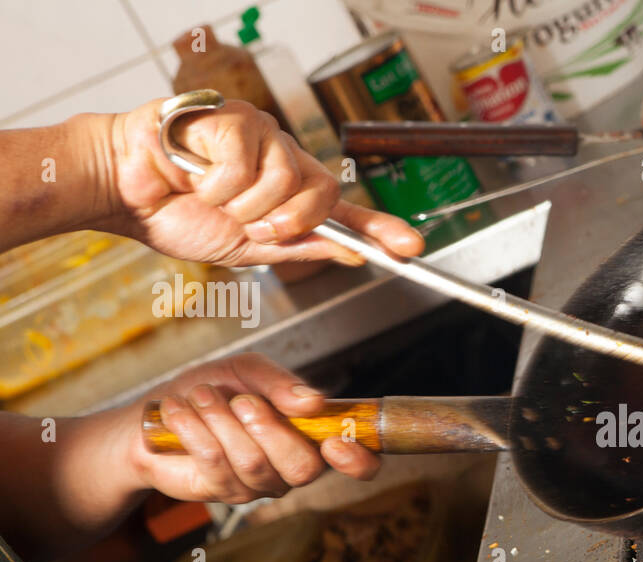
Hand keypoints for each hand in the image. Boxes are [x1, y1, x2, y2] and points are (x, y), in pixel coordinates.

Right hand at [98, 98, 422, 266]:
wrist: (126, 193)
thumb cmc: (180, 215)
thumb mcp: (248, 246)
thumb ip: (299, 247)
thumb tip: (353, 254)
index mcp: (292, 192)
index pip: (345, 211)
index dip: (380, 228)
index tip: (410, 248)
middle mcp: (284, 159)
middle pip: (322, 193)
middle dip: (287, 221)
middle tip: (251, 225)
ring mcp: (261, 135)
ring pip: (284, 180)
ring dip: (243, 206)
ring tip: (213, 199)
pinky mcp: (232, 119)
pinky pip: (244, 165)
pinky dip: (216, 185)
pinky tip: (195, 177)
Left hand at [122, 353, 379, 503]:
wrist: (160, 412)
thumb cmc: (213, 390)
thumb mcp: (247, 370)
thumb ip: (280, 382)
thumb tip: (313, 402)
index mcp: (313, 437)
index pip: (359, 463)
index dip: (358, 459)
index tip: (335, 442)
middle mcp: (292, 468)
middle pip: (304, 468)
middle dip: (270, 429)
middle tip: (242, 401)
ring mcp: (259, 485)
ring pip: (254, 463)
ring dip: (222, 421)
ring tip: (202, 396)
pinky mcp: (222, 492)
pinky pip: (216, 463)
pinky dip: (194, 428)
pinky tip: (179, 411)